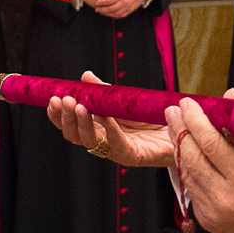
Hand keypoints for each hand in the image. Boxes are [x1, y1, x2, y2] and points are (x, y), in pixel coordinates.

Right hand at [44, 70, 175, 166]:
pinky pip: (117, 144)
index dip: (57, 115)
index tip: (52, 98)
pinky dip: (109, 130)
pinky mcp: (133, 156)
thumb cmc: (152, 117)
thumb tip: (85, 76)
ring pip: (91, 142)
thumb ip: (103, 91)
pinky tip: (105, 117)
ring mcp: (116, 150)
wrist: (181, 128)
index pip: (70, 125)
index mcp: (98, 128)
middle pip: (75, 135)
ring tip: (79, 106)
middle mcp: (104, 141)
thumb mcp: (123, 100)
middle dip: (66, 118)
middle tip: (64, 100)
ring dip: (82, 123)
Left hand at [92, 0, 151, 19]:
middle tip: (97, 9)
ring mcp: (128, 6)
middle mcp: (125, 1)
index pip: (109, 0)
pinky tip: (110, 14)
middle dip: (102, 10)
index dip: (101, 2)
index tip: (96, 2)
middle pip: (111, 8)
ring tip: (101, 12)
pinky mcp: (131, 9)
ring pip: (116, 13)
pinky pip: (121, 15)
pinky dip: (114, 16)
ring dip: (107, 14)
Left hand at [167, 97, 233, 232]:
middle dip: (180, 129)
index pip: (211, 142)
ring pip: (186, 171)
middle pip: (192, 155)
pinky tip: (187, 154)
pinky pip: (191, 188)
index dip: (196, 120)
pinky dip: (187, 168)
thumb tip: (226, 107)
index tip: (188, 105)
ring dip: (179, 147)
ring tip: (176, 128)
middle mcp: (224, 195)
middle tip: (174, 111)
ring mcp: (212, 210)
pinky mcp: (205, 220)